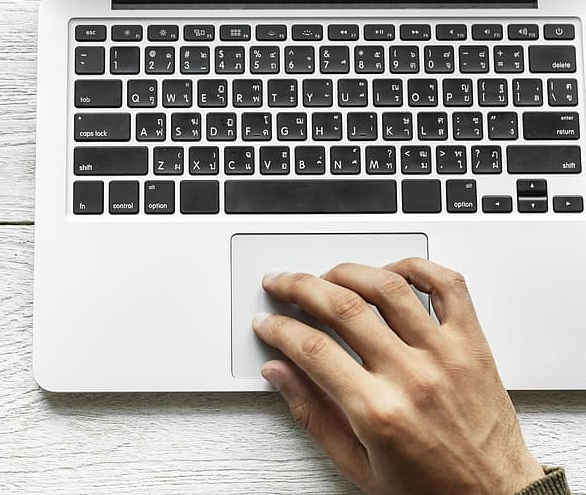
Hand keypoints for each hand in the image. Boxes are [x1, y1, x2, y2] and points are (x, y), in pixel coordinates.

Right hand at [253, 259, 543, 494]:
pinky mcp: (472, 344)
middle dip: (299, 286)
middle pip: (342, 306)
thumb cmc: (431, 489)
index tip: (267, 323)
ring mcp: (445, 354)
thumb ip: (313, 415)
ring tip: (327, 275)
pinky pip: (447, 286)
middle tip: (281, 283)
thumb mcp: (358, 466)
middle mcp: (412, 376)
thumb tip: (279, 372)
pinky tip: (390, 271)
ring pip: (387, 286)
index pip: (312, 349)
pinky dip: (416, 266)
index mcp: (379, 413)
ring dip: (347, 271)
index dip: (279, 329)